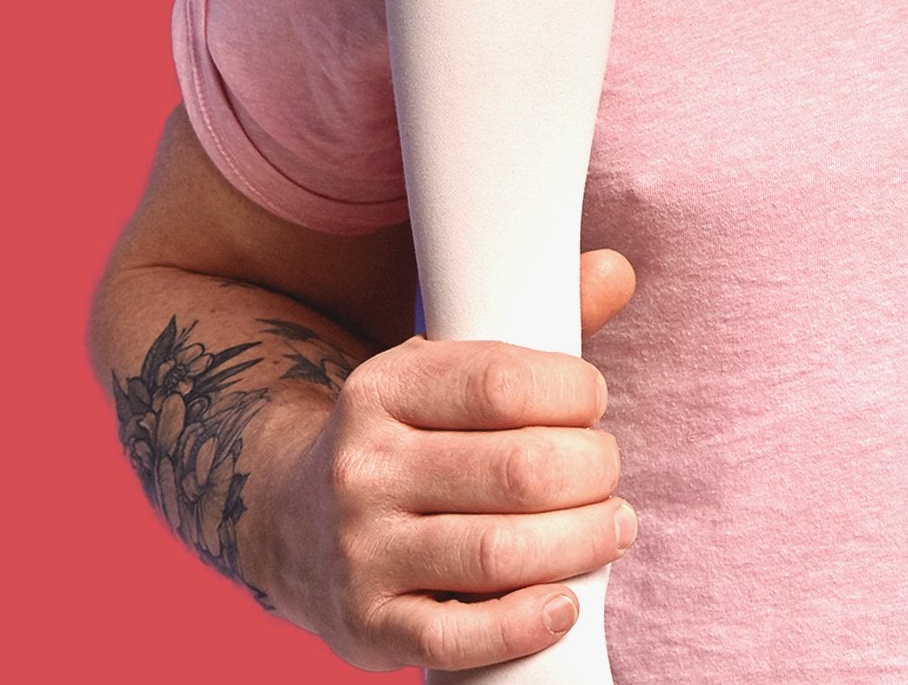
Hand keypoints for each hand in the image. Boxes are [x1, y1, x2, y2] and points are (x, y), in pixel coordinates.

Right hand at [246, 251, 640, 670]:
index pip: (503, 383)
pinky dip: (524, 625)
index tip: (594, 405)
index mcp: (383, 389)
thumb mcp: (444, 373)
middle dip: (593, 472)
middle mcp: (363, 469)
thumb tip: (619, 270)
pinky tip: (563, 605)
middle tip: (607, 478)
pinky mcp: (367, 626)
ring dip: (580, 543)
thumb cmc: (405, 440)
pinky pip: (456, 638)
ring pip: (499, 552)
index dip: (575, 394)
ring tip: (609, 530)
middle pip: (519, 470)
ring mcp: (359, 553)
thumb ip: (534, 324)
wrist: (289, 522)